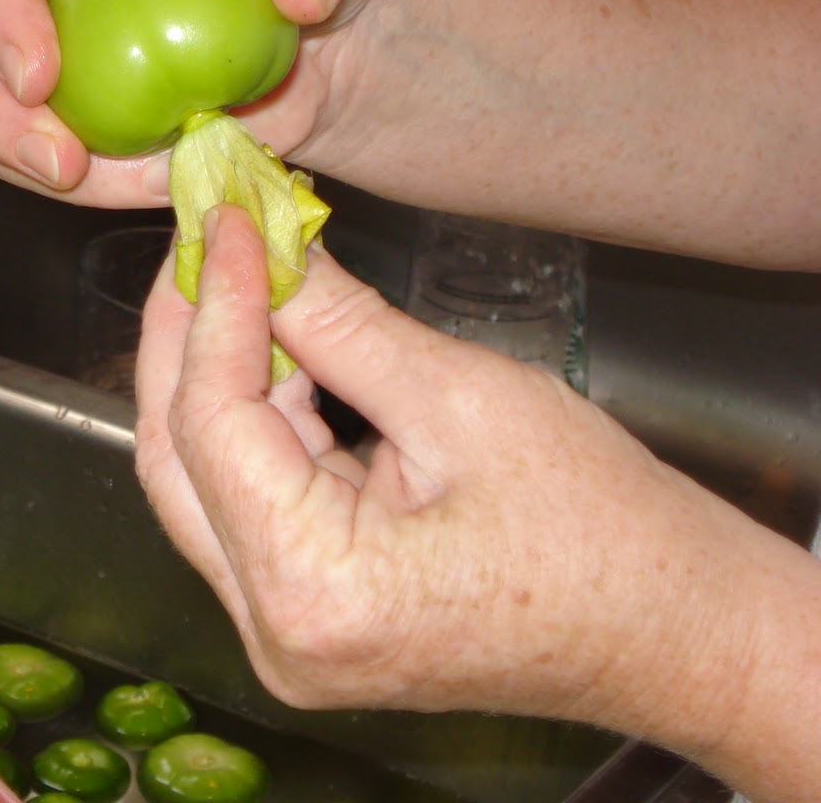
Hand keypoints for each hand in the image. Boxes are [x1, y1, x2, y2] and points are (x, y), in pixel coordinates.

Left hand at [132, 204, 820, 785]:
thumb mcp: (463, 399)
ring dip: (215, 374)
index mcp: (310, 588)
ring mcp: (283, 633)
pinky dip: (255, 421)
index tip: (225, 219)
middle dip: (186, 338)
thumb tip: (270, 247)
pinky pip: (247, 503)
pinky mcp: (305, 615)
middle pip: (177, 458)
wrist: (675, 630)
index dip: (212, 306)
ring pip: (201, 480)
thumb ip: (341, 324)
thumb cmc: (603, 530)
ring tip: (239, 275)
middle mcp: (273, 629)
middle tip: (203, 241)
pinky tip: (273, 345)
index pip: (208, 422)